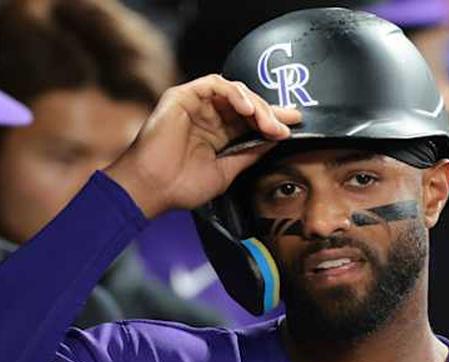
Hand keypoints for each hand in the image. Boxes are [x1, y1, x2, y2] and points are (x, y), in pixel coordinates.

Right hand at [105, 74, 301, 217]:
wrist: (153, 190)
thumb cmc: (181, 186)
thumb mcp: (228, 171)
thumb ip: (250, 152)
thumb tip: (277, 138)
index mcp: (218, 134)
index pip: (251, 120)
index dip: (273, 119)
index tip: (296, 123)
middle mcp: (208, 117)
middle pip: (247, 103)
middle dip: (269, 113)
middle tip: (283, 127)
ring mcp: (196, 105)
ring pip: (234, 91)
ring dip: (255, 104)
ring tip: (266, 122)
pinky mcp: (183, 96)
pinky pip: (214, 84)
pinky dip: (234, 93)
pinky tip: (246, 109)